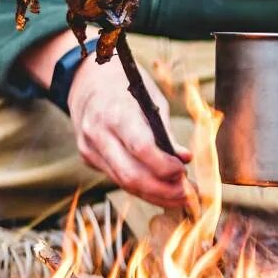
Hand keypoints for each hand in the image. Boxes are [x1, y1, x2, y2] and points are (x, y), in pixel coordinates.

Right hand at [67, 55, 190, 207]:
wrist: (88, 80)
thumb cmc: (126, 87)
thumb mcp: (151, 100)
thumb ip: (165, 132)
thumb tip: (186, 158)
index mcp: (116, 113)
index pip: (141, 148)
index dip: (165, 166)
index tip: (184, 172)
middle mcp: (98, 133)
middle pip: (131, 175)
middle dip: (163, 190)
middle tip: (188, 193)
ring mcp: (90, 148)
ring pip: (124, 183)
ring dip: (155, 195)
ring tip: (180, 196)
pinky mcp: (88, 157)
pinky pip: (117, 178)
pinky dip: (141, 188)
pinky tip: (161, 190)